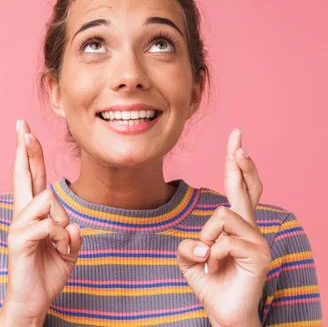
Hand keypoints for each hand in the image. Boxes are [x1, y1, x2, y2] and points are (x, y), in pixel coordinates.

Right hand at [0, 120, 81, 325]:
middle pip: (24, 175)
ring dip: (62, 225)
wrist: (33, 301)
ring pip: (48, 202)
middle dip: (24, 149)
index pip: (32, 177)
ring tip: (59, 245)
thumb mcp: (68, 249)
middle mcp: (22, 215)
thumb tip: (70, 224)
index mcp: (33, 214)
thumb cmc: (47, 272)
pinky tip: (58, 249)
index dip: (29, 154)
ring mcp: (18, 226)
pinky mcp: (19, 240)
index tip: (25, 131)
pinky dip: (63, 239)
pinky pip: (50, 225)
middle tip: (21, 125)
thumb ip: (70, 232)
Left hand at [176, 129, 269, 326]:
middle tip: (237, 136)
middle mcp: (249, 228)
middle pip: (247, 188)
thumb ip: (188, 243)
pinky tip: (214, 269)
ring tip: (208, 260)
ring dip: (206, 238)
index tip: (237, 139)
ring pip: (223, 215)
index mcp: (235, 225)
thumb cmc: (208, 282)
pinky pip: (224, 240)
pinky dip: (211, 255)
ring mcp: (257, 240)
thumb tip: (201, 243)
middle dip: (240, 161)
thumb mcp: (188, 257)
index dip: (237, 164)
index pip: (238, 188)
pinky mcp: (259, 254)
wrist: (222, 312)